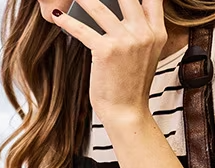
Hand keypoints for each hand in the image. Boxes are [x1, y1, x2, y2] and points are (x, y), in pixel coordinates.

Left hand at [50, 0, 167, 124]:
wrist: (127, 111)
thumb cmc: (130, 83)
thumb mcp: (145, 53)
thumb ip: (138, 31)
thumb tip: (120, 12)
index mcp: (157, 33)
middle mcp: (144, 33)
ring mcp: (126, 41)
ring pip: (100, 7)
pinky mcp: (106, 51)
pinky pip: (83, 29)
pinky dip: (67, 22)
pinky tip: (57, 16)